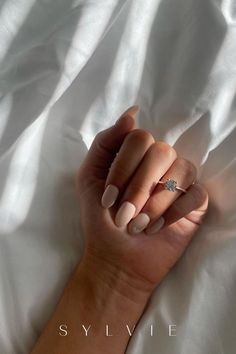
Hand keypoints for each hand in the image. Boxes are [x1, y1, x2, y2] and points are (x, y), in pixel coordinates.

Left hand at [76, 106, 207, 300]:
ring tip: (138, 226)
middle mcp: (160, 163)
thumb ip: (105, 143)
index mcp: (136, 155)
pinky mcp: (194, 203)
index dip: (123, 167)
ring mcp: (180, 182)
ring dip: (156, 203)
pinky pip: (196, 195)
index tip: (107, 197)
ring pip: (181, 172)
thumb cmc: (101, 219)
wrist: (117, 258)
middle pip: (162, 152)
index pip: (139, 138)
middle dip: (139, 187)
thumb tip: (132, 113)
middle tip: (123, 215)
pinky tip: (158, 228)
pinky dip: (175, 212)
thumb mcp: (90, 178)